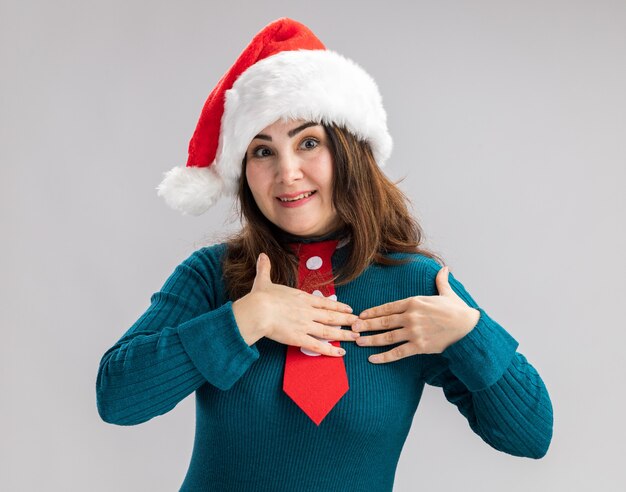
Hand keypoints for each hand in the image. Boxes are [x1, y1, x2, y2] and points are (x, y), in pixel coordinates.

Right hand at [232, 253, 360, 355]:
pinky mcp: (299, 338)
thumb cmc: (260, 297)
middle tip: (360, 322)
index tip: (349, 308)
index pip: (324, 303)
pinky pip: (318, 346)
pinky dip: (330, 350)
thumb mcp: (264, 280)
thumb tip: (262, 255)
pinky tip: (341, 353)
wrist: (258, 310)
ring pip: (329, 331)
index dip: (338, 306)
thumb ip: (265, 268)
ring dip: (344, 334)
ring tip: (356, 337)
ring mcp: (305, 325)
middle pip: (331, 316)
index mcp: (301, 298)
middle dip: (347, 320)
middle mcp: (307, 312)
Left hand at [352, 266, 479, 363]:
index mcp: (414, 302)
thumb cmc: (458, 310)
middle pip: (383, 321)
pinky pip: (398, 353)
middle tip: (352, 328)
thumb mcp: (447, 293)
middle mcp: (411, 316)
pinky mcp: (419, 346)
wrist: (469, 328)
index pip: (387, 306)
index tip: (361, 315)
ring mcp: (414, 332)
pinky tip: (372, 359)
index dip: (372, 311)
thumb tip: (444, 268)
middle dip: (365, 325)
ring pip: (387, 337)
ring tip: (358, 342)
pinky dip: (384, 357)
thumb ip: (441, 281)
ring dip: (370, 340)